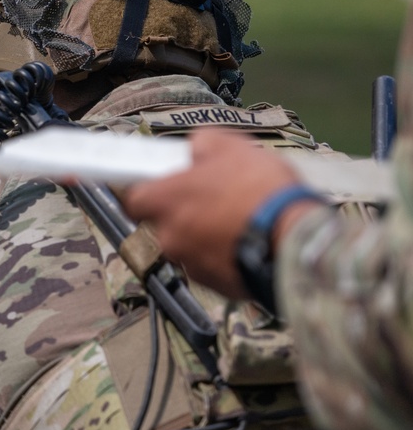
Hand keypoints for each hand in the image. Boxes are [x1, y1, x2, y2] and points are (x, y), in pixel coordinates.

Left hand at [122, 130, 313, 299]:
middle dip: (185, 214)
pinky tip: (249, 243)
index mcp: (166, 200)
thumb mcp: (231, 147)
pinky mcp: (214, 285)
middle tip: (216, 200)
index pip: (134, 200)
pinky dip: (224, 256)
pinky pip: (212, 266)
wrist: (294, 241)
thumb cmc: (260, 190)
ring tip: (240, 221)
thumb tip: (194, 149)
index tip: (165, 186)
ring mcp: (190, 264)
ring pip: (190, 246)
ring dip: (206, 235)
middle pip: (165, 224)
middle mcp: (169, 235)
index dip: (150, 192)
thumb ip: (202, 144)